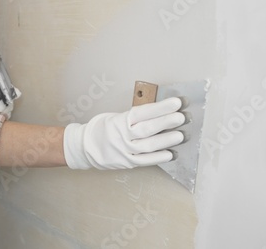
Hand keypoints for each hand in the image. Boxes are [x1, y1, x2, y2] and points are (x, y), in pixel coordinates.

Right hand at [63, 97, 185, 169]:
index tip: (176, 102)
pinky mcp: (126, 162)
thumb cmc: (103, 129)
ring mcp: (123, 150)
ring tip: (180, 135)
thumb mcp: (115, 117)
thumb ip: (135, 118)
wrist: (84, 147)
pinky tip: (170, 154)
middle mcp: (121, 135)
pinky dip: (157, 158)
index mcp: (120, 120)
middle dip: (166, 122)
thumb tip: (159, 113)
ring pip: (147, 146)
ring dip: (165, 141)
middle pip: (147, 128)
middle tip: (181, 117)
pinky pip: (144, 161)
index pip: (143, 112)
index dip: (160, 107)